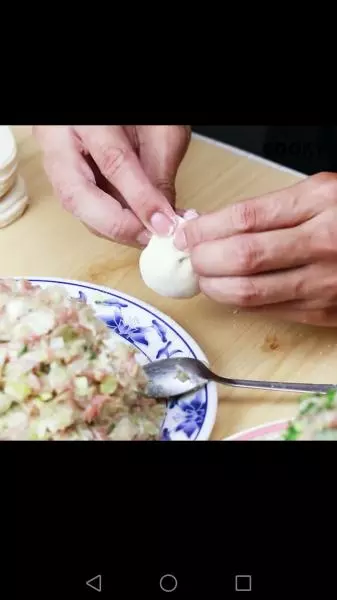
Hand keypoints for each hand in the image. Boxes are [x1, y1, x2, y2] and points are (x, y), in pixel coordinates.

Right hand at [34, 125, 190, 246]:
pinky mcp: (64, 177)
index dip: (139, 198)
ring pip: (77, 207)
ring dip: (114, 227)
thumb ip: (160, 172)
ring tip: (146, 234)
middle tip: (149, 237)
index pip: (112, 162)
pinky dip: (110, 221)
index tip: (162, 223)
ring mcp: (55, 160)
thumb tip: (163, 218)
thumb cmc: (137, 113)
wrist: (114, 110)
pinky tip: (134, 226)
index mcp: (84, 118)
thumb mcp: (159, 130)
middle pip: (76, 195)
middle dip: (117, 225)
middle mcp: (58, 139)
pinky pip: (83, 207)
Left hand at [174, 172, 336, 325]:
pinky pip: (269, 310)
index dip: (206, 228)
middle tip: (192, 258)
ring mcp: (326, 282)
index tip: (187, 233)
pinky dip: (241, 302)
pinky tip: (232, 291)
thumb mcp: (320, 194)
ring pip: (250, 292)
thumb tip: (212, 226)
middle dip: (204, 260)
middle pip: (243, 257)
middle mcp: (324, 242)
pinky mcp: (325, 311)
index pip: (245, 217)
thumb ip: (269, 209)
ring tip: (205, 278)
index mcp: (321, 201)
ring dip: (215, 287)